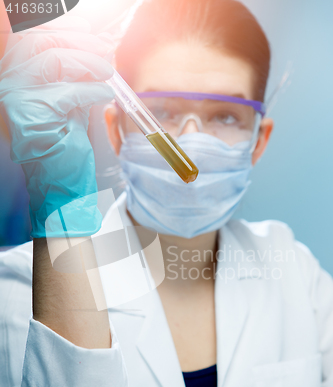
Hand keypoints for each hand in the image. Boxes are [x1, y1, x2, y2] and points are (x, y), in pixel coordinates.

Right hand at [0, 18, 114, 236]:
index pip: (33, 37)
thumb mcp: (72, 100)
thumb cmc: (66, 143)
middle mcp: (11, 84)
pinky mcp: (32, 115)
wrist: (62, 182)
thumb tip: (99, 42)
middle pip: (41, 40)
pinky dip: (92, 90)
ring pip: (52, 59)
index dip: (61, 25)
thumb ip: (77, 73)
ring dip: (87, 60)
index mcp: (19, 78)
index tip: (89, 26)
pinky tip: (106, 94)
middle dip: (78, 39)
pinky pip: (68, 92)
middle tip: (105, 49)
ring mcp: (18, 98)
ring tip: (108, 70)